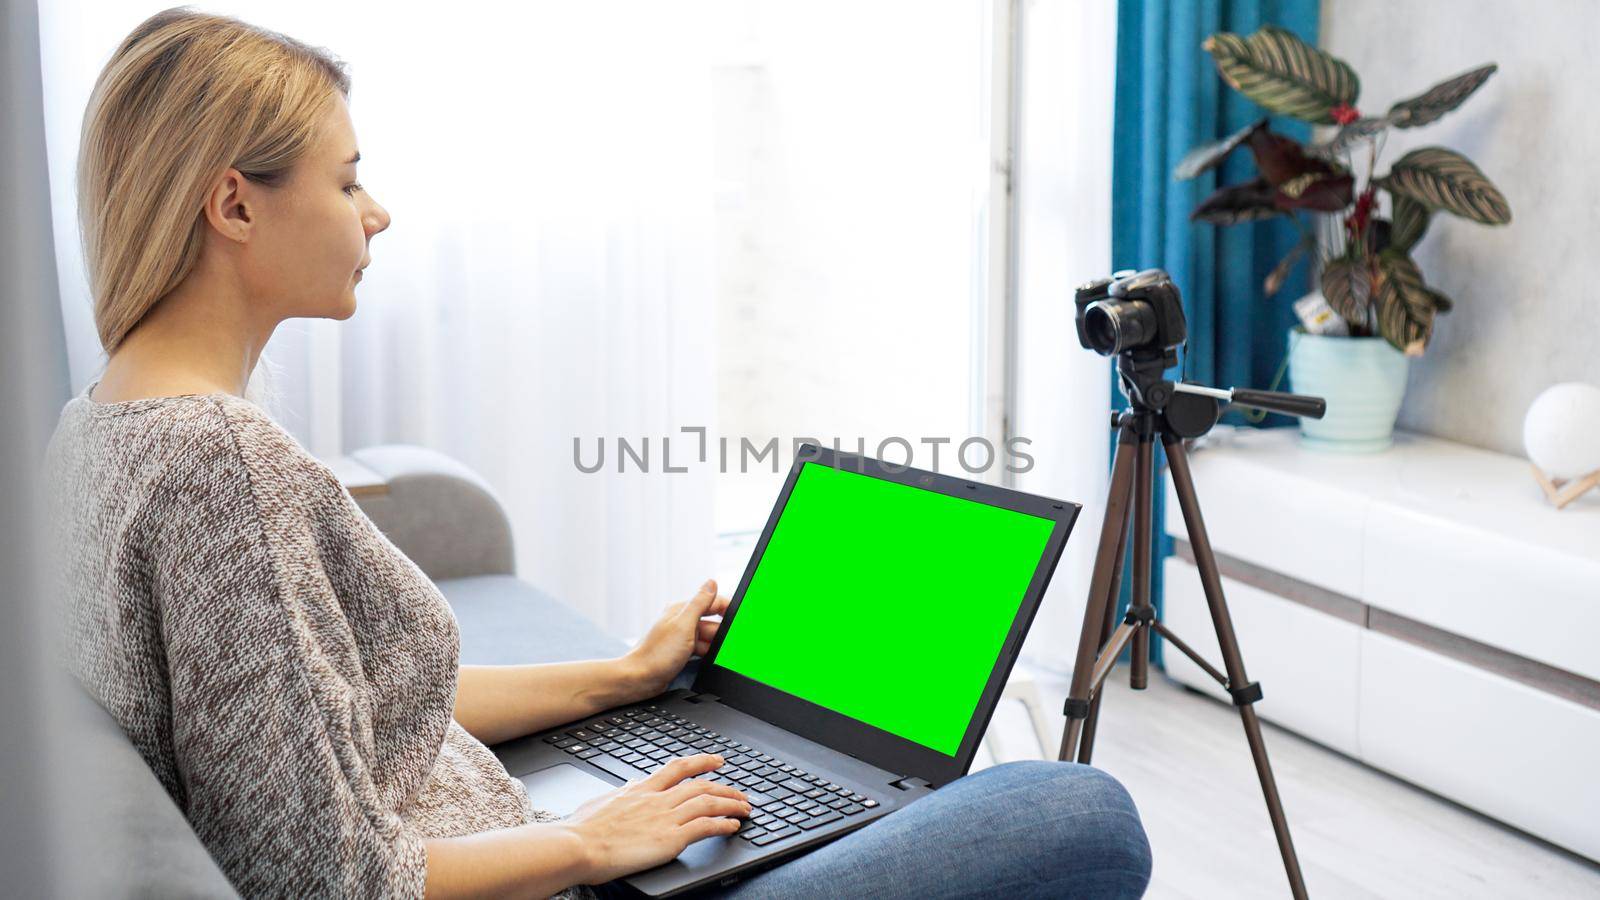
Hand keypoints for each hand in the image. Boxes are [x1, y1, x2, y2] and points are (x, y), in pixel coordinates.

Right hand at [566, 753, 750, 883]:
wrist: (577, 845)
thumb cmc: (582, 829)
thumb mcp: (603, 801)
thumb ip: (622, 792)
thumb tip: (632, 784)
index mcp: (642, 790)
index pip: (678, 768)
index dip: (701, 762)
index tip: (716, 760)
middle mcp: (657, 800)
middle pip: (700, 785)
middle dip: (725, 788)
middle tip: (741, 791)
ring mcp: (665, 818)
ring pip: (708, 803)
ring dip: (731, 805)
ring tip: (745, 809)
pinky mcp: (669, 838)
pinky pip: (705, 827)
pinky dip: (724, 825)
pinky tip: (734, 826)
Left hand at [624, 579, 730, 697]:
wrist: (640, 679)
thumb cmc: (657, 654)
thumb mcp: (684, 625)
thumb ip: (700, 603)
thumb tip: (712, 582)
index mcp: (681, 610)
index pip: (712, 602)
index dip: (728, 609)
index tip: (742, 617)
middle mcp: (682, 621)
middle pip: (712, 622)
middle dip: (721, 633)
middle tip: (730, 644)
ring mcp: (682, 637)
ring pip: (708, 637)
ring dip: (714, 645)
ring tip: (715, 654)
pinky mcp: (681, 652)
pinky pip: (701, 649)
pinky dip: (708, 653)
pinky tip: (711, 659)